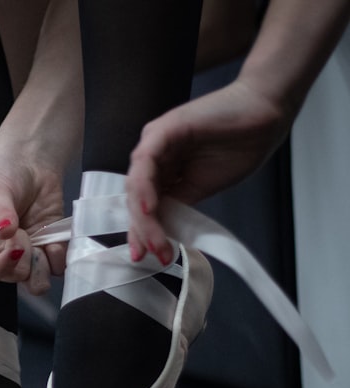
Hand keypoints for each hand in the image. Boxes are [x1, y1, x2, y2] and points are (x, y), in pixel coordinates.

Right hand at [0, 150, 67, 295]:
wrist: (31, 162)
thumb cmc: (1, 175)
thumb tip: (4, 231)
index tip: (13, 249)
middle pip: (11, 277)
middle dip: (22, 261)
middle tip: (25, 236)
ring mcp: (25, 253)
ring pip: (34, 280)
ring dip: (41, 268)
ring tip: (42, 245)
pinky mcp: (47, 247)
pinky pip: (55, 266)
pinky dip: (58, 257)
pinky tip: (54, 241)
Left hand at [125, 79, 290, 263]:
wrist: (267, 115)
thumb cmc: (240, 146)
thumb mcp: (203, 186)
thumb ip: (179, 205)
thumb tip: (163, 231)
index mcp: (161, 171)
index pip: (143, 206)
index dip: (143, 232)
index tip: (147, 257)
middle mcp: (153, 157)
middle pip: (136, 199)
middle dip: (143, 231)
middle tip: (154, 255)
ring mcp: (156, 142)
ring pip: (137, 185)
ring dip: (144, 217)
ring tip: (155, 242)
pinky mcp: (164, 129)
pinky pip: (146, 162)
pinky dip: (145, 186)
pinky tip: (149, 208)